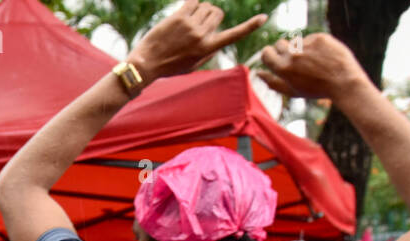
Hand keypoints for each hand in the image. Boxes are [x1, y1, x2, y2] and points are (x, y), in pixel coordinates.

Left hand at [129, 1, 266, 82]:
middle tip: (196, 24)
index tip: (263, 18)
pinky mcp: (179, 17)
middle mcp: (203, 36)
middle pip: (218, 12)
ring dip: (198, 10)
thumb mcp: (193, 65)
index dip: (250, 26)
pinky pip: (193, 1)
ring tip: (185, 23)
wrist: (146, 64)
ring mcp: (191, 26)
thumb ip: (207, 51)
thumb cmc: (169, 66)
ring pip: (205, 6)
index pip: (234, 35)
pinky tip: (182, 13)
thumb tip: (216, 36)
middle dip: (210, 15)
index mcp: (208, 49)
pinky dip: (190, 3)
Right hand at [257, 33, 367, 100]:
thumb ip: (272, 82)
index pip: (266, 53)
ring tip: (312, 61)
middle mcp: (292, 54)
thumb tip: (258, 73)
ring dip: (300, 48)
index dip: (269, 55)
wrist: (343, 81)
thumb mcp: (291, 91)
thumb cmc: (316, 89)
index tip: (275, 57)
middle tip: (296, 60)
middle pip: (279, 44)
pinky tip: (323, 56)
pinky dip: (314, 45)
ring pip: (295, 41)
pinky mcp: (319, 37)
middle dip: (284, 50)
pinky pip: (310, 38)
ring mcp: (306, 44)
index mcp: (283, 68)